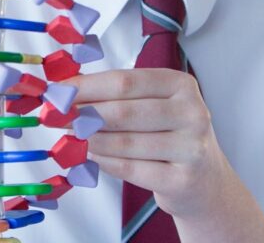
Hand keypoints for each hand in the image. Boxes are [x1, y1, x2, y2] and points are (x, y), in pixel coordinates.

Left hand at [70, 68, 230, 220]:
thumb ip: (120, 97)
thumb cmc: (172, 137)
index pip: (125, 81)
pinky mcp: (181, 180)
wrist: (206, 181)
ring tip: (73, 138)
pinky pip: (129, 168)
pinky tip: (92, 156)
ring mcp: (191, 148)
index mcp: (182, 85)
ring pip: (124, 143)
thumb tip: (68, 93)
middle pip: (123, 112)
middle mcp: (192, 113)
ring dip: (91, 141)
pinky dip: (104, 162)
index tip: (59, 92)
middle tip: (57, 117)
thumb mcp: (156, 106)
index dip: (87, 87)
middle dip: (83, 115)